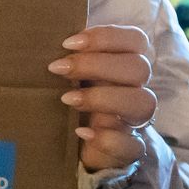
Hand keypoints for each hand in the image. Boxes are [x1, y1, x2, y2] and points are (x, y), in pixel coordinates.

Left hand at [49, 24, 156, 171]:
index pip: (136, 40)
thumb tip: (43, 39)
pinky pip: (132, 146)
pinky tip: (80, 132)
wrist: (72, 147)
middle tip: (58, 69)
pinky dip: (107, 139)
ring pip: (144, 103)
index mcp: (124, 65)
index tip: (68, 43)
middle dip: (97, 64)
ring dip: (103, 98)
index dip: (107, 37)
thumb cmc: (68, 100)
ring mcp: (134, 122)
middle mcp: (135, 90)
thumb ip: (69, 58)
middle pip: (139, 68)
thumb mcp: (69, 76)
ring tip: (66, 99)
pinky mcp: (129, 151)